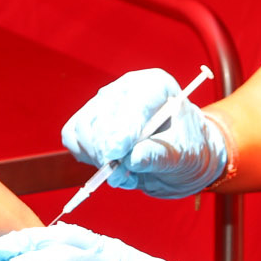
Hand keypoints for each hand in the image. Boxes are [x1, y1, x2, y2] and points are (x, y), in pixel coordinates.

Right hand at [60, 69, 227, 198]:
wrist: (181, 156)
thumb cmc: (189, 150)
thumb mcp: (185, 155)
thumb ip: (159, 155)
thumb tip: (133, 159)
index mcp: (154, 86)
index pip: (130, 105)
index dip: (120, 131)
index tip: (116, 156)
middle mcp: (124, 89)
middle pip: (99, 118)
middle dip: (107, 153)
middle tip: (125, 175)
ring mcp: (103, 103)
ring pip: (81, 130)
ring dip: (98, 159)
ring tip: (126, 173)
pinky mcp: (88, 120)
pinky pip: (72, 137)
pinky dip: (87, 158)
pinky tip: (112, 165)